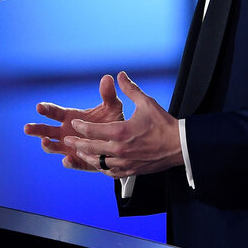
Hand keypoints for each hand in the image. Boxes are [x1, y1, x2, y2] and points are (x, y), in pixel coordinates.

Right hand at [24, 74, 124, 170]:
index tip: (39, 107)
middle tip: (27, 128)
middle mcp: (65, 132)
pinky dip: (68, 161)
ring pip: (52, 147)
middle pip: (46, 130)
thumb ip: (108, 95)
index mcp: (70, 117)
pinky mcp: (77, 160)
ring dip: (47, 145)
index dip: (46, 109)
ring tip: (45, 142)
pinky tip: (67, 159)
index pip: (54, 112)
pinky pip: (70, 162)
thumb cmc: (112, 121)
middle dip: (36, 129)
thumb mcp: (111, 107)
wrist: (121, 142)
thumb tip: (107, 78)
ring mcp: (69, 147)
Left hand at [63, 71, 182, 177]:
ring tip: (80, 151)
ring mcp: (125, 162)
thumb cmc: (164, 124)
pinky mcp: (131, 171)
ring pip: (99, 162)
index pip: (92, 131)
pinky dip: (102, 167)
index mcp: (121, 132)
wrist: (179, 146)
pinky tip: (99, 164)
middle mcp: (120, 150)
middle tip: (68, 140)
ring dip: (87, 156)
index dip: (80, 127)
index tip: (74, 123)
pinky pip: (111, 172)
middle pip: (91, 148)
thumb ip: (130, 89)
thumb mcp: (146, 102)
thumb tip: (120, 75)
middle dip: (77, 143)